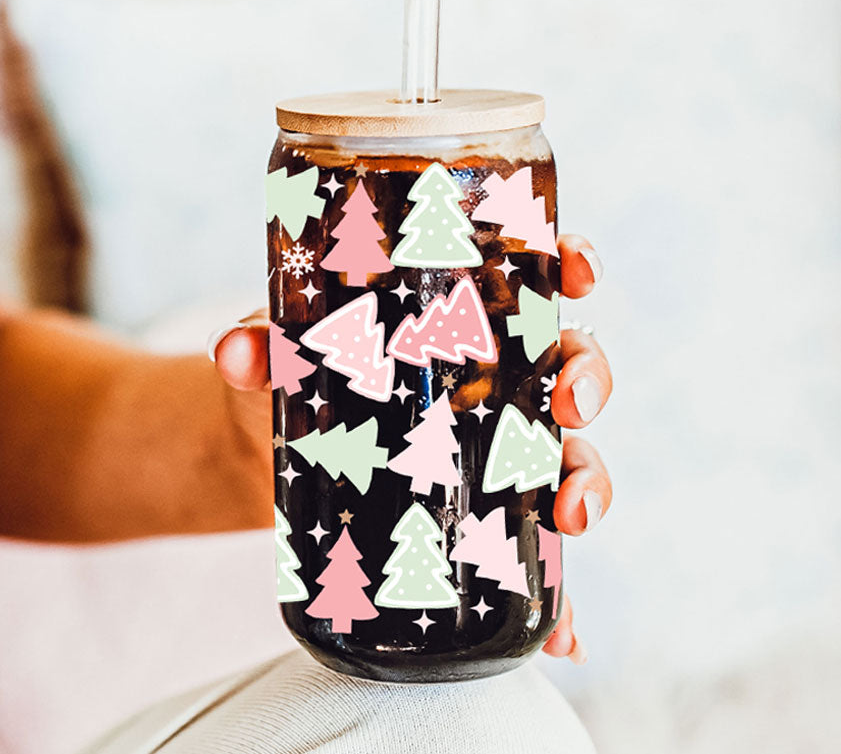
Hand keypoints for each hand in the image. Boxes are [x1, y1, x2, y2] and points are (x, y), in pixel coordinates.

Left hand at [211, 234, 611, 664]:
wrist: (265, 457)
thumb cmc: (289, 383)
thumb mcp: (278, 358)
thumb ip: (257, 348)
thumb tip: (236, 351)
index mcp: (456, 322)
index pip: (529, 282)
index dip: (569, 268)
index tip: (578, 274)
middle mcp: (491, 381)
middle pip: (568, 368)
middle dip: (588, 379)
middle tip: (571, 403)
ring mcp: (492, 450)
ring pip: (567, 458)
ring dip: (587, 485)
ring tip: (571, 518)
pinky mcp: (477, 514)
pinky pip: (531, 551)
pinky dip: (555, 592)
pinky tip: (563, 633)